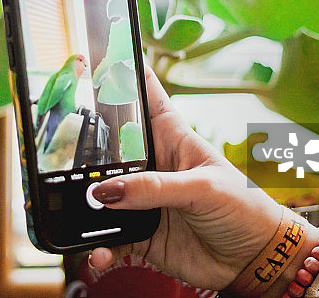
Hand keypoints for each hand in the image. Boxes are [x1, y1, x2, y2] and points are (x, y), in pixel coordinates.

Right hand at [88, 67, 284, 290]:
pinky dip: (101, 246)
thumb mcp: (203, 189)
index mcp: (173, 137)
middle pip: (111, 145)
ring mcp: (144, 199)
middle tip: (63, 152)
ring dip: (89, 204)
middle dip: (86, 146)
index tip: (96, 58)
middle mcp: (154, 165)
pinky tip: (100, 252)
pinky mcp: (141, 232)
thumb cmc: (244, 209)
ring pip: (104, 193)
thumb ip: (155, 188)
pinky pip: (112, 237)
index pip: (145, 95)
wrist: (255, 260)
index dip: (124, 74)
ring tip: (81, 212)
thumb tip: (108, 191)